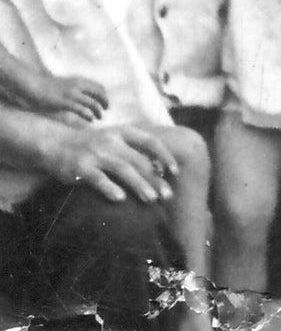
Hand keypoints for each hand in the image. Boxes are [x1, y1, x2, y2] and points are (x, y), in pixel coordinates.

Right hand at [36, 75, 107, 123]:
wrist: (35, 86)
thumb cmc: (49, 86)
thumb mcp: (67, 84)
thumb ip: (77, 88)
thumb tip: (85, 95)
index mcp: (79, 80)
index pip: (98, 86)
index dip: (104, 94)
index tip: (104, 101)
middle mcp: (78, 86)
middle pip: (99, 93)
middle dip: (105, 102)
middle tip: (106, 109)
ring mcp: (73, 94)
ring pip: (93, 103)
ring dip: (98, 111)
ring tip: (99, 117)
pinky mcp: (66, 103)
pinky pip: (82, 110)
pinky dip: (89, 116)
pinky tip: (90, 119)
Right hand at [47, 123, 178, 204]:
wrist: (54, 143)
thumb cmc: (91, 144)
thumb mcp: (113, 138)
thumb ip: (133, 149)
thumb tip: (160, 168)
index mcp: (123, 132)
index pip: (150, 141)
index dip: (165, 155)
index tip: (175, 171)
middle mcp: (111, 141)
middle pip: (139, 160)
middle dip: (155, 178)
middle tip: (167, 195)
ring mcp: (96, 154)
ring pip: (123, 169)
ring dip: (139, 185)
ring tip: (151, 199)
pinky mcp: (80, 167)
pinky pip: (98, 179)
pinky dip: (110, 188)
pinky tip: (120, 199)